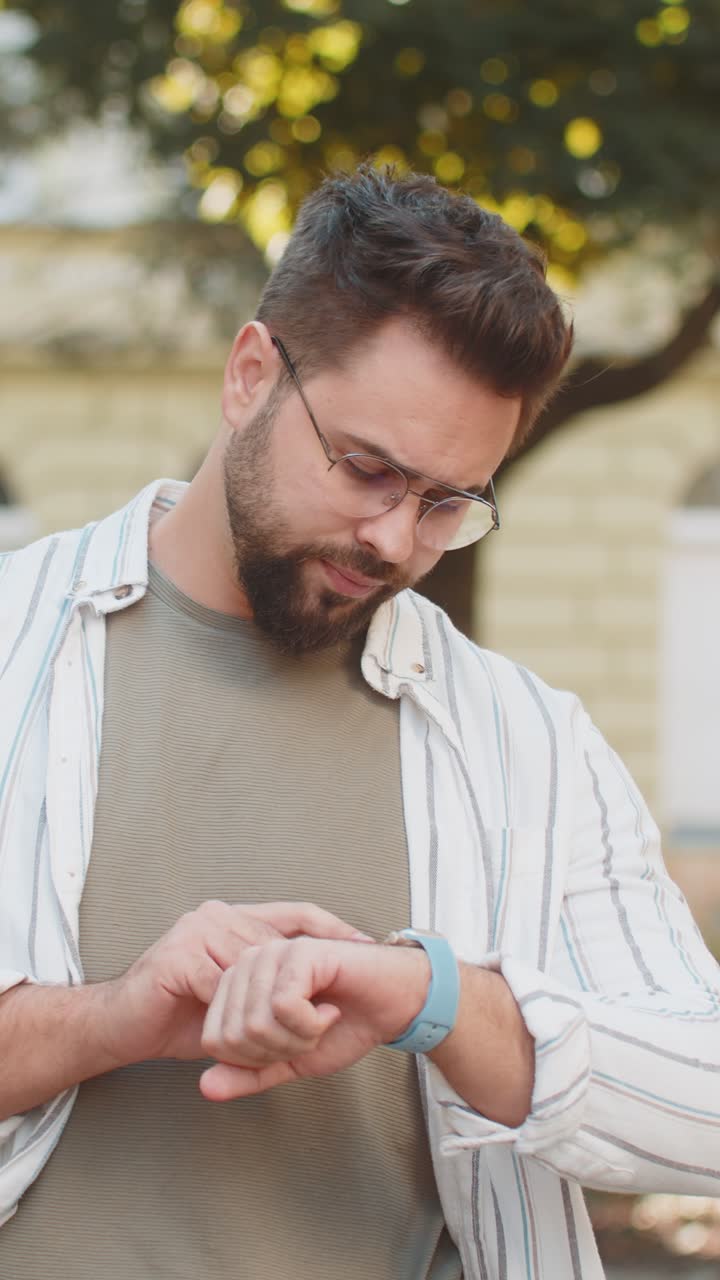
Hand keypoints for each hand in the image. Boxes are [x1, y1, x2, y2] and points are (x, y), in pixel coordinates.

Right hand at [101, 901, 370, 1067]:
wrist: (119, 1028)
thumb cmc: (177, 1015)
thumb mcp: (234, 997)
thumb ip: (267, 984)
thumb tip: (323, 989)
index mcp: (233, 917)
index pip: (295, 913)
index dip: (334, 929)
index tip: (368, 947)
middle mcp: (216, 915)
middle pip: (280, 947)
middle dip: (305, 982)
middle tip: (332, 1013)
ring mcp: (195, 931)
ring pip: (256, 970)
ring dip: (273, 1008)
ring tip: (296, 1035)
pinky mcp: (179, 957)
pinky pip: (224, 989)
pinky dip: (242, 1016)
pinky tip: (253, 1037)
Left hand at [199, 937, 430, 1100]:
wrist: (393, 1005)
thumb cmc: (348, 1024)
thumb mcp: (291, 1060)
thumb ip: (248, 1074)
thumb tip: (206, 1087)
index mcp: (242, 984)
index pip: (215, 1041)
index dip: (256, 1061)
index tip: (292, 1045)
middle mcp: (251, 963)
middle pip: (233, 1036)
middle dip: (276, 1052)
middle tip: (310, 1034)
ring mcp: (273, 954)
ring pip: (256, 1024)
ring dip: (297, 1039)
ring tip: (320, 1020)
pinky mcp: (299, 953)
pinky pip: (284, 1008)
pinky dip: (311, 1025)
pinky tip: (329, 1009)